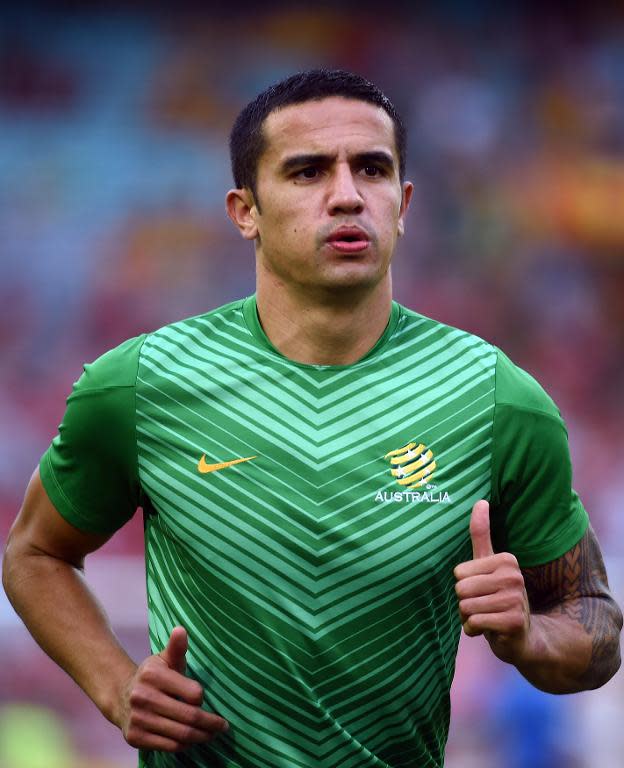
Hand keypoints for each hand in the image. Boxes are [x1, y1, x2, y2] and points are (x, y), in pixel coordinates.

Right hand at [117, 626, 228, 751]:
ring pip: (181, 734)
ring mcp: (138, 719)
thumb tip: (181, 630)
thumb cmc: (152, 676)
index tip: (205, 700)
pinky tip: (193, 740)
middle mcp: (143, 697)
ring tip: (212, 734)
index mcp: (153, 675)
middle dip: (210, 723)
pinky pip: (169, 746)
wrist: (120, 696)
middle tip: (223, 726)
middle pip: (189, 716)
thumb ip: (176, 647)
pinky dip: (185, 745)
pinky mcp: (135, 738)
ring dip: (201, 737)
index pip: (193, 693)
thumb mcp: (164, 659)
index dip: (202, 698)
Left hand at [454, 500, 530, 663]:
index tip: (482, 590)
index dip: (464, 585)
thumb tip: (480, 500)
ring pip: (465, 607)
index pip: (459, 573)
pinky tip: (489, 630)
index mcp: (506, 560)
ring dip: (468, 618)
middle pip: (460, 589)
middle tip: (483, 607)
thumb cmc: (498, 598)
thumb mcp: (488, 564)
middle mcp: (514, 576)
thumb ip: (481, 534)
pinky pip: (473, 623)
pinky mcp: (513, 622)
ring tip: (486, 617)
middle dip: (464, 603)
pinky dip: (474, 630)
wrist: (522, 637)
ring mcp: (515, 599)